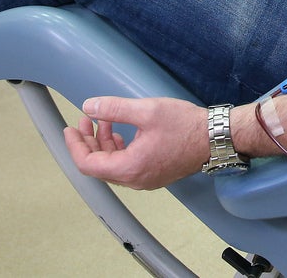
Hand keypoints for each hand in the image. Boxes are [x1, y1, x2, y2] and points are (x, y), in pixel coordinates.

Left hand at [63, 96, 207, 189]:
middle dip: (88, 143)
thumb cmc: (185, 125)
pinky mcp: (154, 174)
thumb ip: (114, 109)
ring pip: (113, 167)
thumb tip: (89, 106)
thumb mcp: (147, 110)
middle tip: (84, 121)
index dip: (75, 146)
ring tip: (103, 121)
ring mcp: (145, 180)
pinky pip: (127, 166)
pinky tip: (121, 132)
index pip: (88, 164)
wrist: (216, 138)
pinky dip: (118, 150)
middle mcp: (135, 180)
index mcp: (130, 168)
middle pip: (99, 167)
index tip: (70, 129)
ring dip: (104, 145)